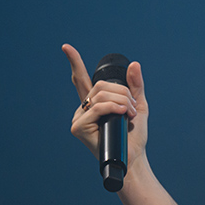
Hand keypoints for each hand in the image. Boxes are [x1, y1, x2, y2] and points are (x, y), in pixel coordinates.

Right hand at [62, 44, 148, 165]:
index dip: (75, 63)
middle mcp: (84, 109)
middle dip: (122, 93)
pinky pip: (97, 108)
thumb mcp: (138, 106)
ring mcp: (79, 118)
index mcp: (94, 104)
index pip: (82, 79)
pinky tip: (122, 115)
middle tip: (132, 108)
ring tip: (129, 115)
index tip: (66, 47)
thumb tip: (134, 64)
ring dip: (122, 102)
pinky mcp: (78, 127)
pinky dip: (114, 108)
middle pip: (100, 86)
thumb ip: (135, 86)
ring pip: (101, 96)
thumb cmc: (133, 136)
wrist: (133, 157)